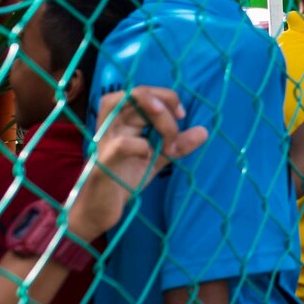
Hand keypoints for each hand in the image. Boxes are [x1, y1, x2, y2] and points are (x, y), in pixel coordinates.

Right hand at [69, 87, 207, 241]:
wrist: (99, 212)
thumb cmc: (123, 180)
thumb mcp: (157, 160)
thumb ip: (178, 145)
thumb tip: (204, 131)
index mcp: (122, 122)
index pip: (141, 91)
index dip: (166, 96)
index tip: (182, 115)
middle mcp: (110, 126)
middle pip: (134, 94)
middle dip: (164, 103)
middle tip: (179, 121)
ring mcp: (103, 143)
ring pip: (121, 108)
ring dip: (151, 113)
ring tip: (167, 131)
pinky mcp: (101, 164)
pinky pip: (120, 145)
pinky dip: (140, 145)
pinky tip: (148, 155)